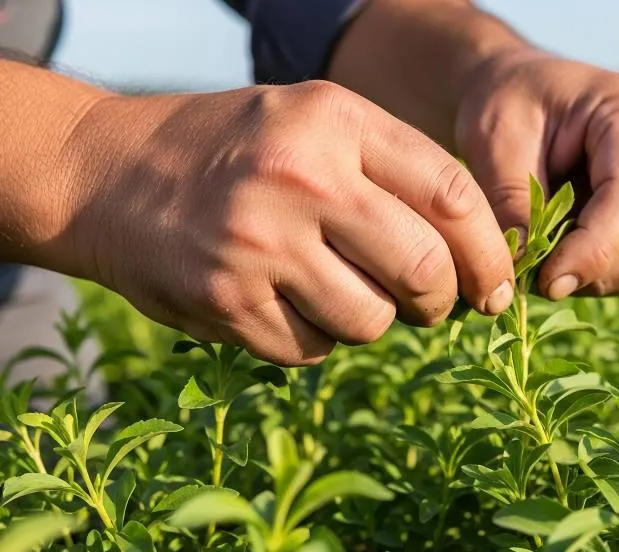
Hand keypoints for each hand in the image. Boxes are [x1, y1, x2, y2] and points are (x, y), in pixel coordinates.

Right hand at [62, 81, 513, 364]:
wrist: (106, 173)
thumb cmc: (233, 151)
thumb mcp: (313, 125)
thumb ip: (393, 173)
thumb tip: (472, 257)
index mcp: (335, 120)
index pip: (453, 193)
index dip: (489, 250)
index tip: (497, 285)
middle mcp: (301, 177)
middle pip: (424, 267)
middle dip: (442, 301)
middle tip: (434, 306)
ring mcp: (259, 243)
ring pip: (372, 321)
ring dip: (372, 320)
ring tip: (340, 293)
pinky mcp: (226, 302)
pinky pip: (312, 349)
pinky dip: (315, 339)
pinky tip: (285, 303)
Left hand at [456, 50, 618, 298]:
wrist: (520, 92)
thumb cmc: (507, 104)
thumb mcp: (494, 140)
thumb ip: (511, 200)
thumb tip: (524, 265)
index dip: (596, 250)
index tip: (548, 281)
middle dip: (601, 270)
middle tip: (539, 280)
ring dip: (604, 278)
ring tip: (548, 266)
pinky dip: (610, 276)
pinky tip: (567, 261)